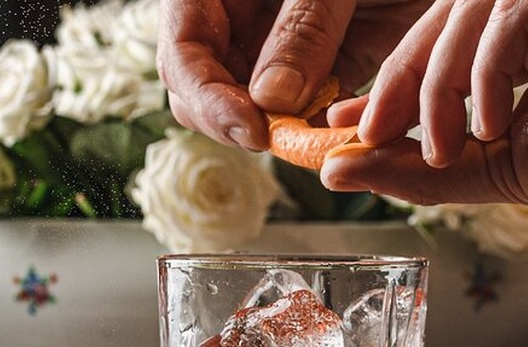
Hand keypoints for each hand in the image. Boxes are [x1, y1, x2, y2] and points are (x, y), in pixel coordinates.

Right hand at [157, 0, 430, 150]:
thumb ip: (302, 28)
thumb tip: (270, 102)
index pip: (182, 51)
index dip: (208, 97)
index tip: (253, 129)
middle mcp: (238, 22)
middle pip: (206, 94)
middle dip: (240, 125)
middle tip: (287, 143)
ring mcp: (275, 49)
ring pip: (255, 113)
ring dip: (284, 135)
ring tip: (321, 141)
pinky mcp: (320, 69)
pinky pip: (306, 114)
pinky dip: (322, 131)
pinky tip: (346, 132)